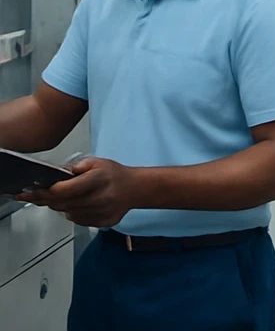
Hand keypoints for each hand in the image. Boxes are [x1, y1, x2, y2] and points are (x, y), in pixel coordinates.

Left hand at [16, 157, 138, 227]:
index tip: (28, 192)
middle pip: (61, 203)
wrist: (135, 188)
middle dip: (46, 198)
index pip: (63, 190)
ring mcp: (100, 212)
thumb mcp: (96, 162)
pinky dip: (72, 213)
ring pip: (67, 213)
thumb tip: (55, 173)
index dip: (43, 191)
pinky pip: (76, 221)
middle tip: (36, 193)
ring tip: (66, 195)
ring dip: (60, 205)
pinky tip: (78, 204)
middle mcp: (100, 198)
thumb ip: (74, 167)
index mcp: (98, 179)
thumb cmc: (115, 174)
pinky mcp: (100, 223)